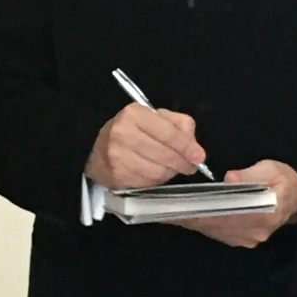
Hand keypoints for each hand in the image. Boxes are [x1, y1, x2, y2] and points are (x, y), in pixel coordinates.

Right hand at [86, 105, 205, 189]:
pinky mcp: (116, 175)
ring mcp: (117, 156)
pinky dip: (157, 181)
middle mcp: (123, 133)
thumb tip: (194, 146)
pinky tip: (155, 175)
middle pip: (164, 154)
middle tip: (189, 167)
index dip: (186, 146)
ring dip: (170, 173)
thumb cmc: (132, 131)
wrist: (97, 150)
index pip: (168, 133)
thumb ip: (178, 125)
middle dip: (181, 163)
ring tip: (171, 169)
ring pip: (157, 171)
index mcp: (134, 114)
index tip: (199, 157)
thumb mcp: (155, 118)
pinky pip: (147, 182)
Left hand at [173, 159, 296, 248]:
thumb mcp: (272, 169)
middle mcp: (254, 231)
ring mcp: (248, 239)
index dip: (202, 210)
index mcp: (264, 213)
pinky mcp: (243, 241)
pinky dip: (202, 225)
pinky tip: (187, 215)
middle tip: (167, 206)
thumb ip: (251, 174)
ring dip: (194, 221)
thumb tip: (231, 178)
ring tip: (171, 210)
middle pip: (216, 224)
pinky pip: (218, 234)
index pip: (226, 214)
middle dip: (192, 215)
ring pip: (215, 231)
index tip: (182, 205)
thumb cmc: (283, 180)